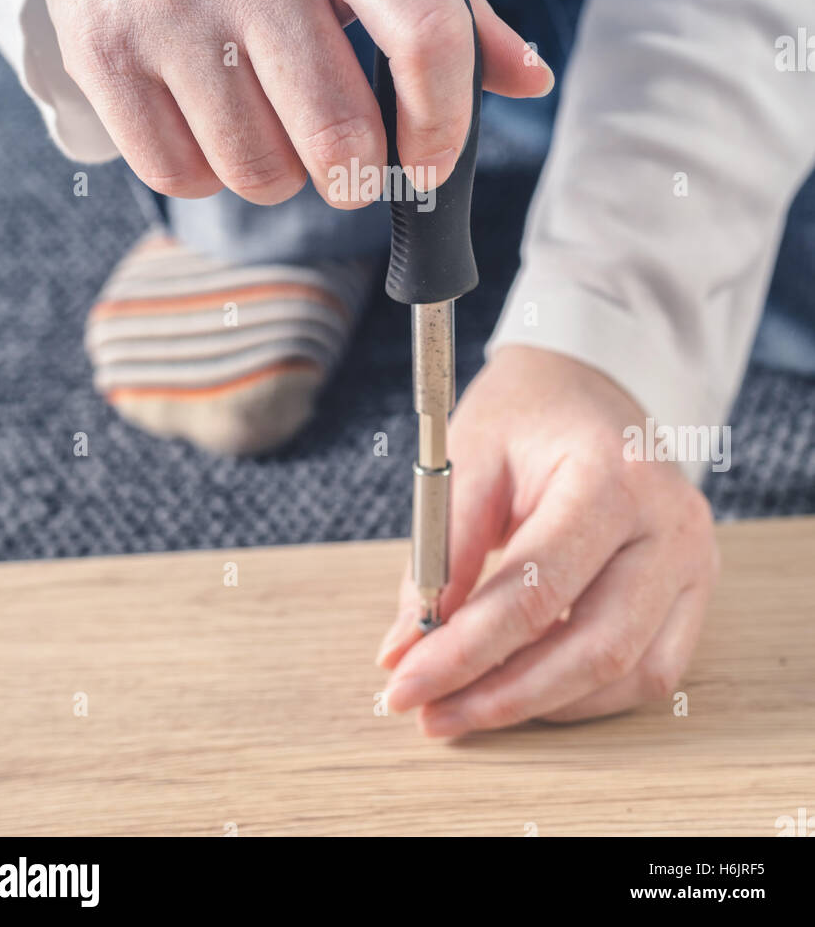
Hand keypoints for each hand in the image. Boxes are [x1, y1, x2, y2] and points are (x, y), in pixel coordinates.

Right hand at [29, 0, 551, 202]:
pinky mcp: (100, 49)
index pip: (426, 34)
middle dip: (355, 175)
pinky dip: (208, 174)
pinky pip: (178, 174)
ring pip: (257, 170)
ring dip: (280, 176)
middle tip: (348, 164)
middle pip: (336, 133)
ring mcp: (168, 2)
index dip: (443, 123)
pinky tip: (211, 124)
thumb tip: (531, 78)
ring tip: (270, 126)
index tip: (429, 161)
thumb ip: (451, 4)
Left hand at [378, 345, 718, 733]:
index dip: (465, 651)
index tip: (406, 684)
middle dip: (502, 695)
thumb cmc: (524, 416)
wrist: (586, 386)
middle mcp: (670, 524)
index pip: (536, 591)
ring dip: (541, 704)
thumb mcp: (466, 459)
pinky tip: (527, 685)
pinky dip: (585, 693)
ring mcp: (693, 561)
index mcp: (612, 477)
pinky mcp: (695, 589)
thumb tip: (405, 650)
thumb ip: (440, 556)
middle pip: (591, 647)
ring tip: (469, 703)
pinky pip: (649, 672)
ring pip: (626, 673)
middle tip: (433, 715)